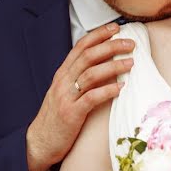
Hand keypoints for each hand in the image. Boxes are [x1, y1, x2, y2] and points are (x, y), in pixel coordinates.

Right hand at [26, 23, 134, 170]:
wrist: (39, 142)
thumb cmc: (56, 116)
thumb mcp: (65, 91)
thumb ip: (79, 77)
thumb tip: (105, 63)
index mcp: (62, 73)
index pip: (80, 47)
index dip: (98, 35)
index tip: (116, 28)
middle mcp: (63, 81)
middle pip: (88, 56)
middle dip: (111, 47)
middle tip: (130, 44)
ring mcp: (66, 97)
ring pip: (91, 74)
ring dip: (113, 67)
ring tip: (130, 63)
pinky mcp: (71, 114)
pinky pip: (91, 98)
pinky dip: (107, 91)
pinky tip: (121, 88)